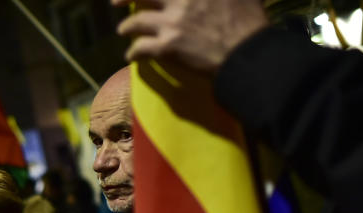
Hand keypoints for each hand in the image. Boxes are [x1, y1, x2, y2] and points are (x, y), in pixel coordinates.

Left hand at [113, 0, 267, 71]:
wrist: (247, 54)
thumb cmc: (249, 21)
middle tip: (114, 2)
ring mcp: (172, 22)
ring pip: (135, 22)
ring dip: (127, 27)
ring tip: (124, 31)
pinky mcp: (167, 47)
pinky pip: (140, 49)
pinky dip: (132, 53)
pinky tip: (131, 57)